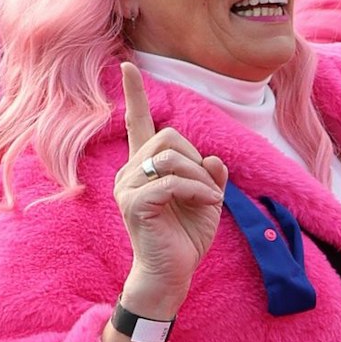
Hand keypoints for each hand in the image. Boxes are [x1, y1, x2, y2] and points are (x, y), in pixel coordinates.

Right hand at [113, 63, 229, 315]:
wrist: (172, 274)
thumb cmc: (186, 238)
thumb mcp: (207, 201)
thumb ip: (210, 177)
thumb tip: (213, 158)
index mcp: (145, 167)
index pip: (138, 124)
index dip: (134, 95)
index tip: (126, 66)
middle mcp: (131, 172)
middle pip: (169, 137)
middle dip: (197, 159)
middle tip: (208, 190)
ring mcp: (129, 187)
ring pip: (171, 157)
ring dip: (201, 179)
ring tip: (208, 201)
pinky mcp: (135, 204)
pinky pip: (172, 181)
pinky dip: (198, 191)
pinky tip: (207, 206)